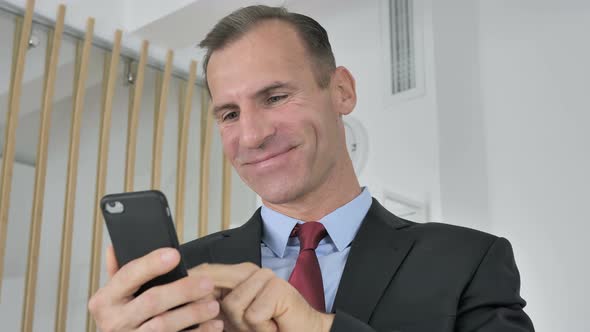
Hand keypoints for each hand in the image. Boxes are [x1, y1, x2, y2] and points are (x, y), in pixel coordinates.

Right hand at [88, 245, 223, 331]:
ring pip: (164, 325)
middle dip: (182, 291)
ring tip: (213, 306)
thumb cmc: (120, 320)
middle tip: (207, 283)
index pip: (128, 275)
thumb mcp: (113, 297)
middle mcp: (115, 321)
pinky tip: (212, 325)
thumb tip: (115, 247)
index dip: (151, 264)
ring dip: (193, 314)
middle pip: (152, 301)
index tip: (174, 255)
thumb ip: (118, 273)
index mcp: (105, 301)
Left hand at [191, 263, 334, 331]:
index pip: (205, 272)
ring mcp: (265, 277)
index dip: (188, 284)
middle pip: (213, 283)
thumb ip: (212, 308)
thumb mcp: (232, 320)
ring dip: (244, 325)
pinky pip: (252, 314)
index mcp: (236, 275)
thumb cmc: (268, 328)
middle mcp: (249, 271)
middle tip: (243, 324)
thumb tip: (184, 303)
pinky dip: (260, 328)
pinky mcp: (277, 288)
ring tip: (261, 326)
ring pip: (232, 305)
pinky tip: (272, 326)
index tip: (174, 298)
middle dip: (218, 311)